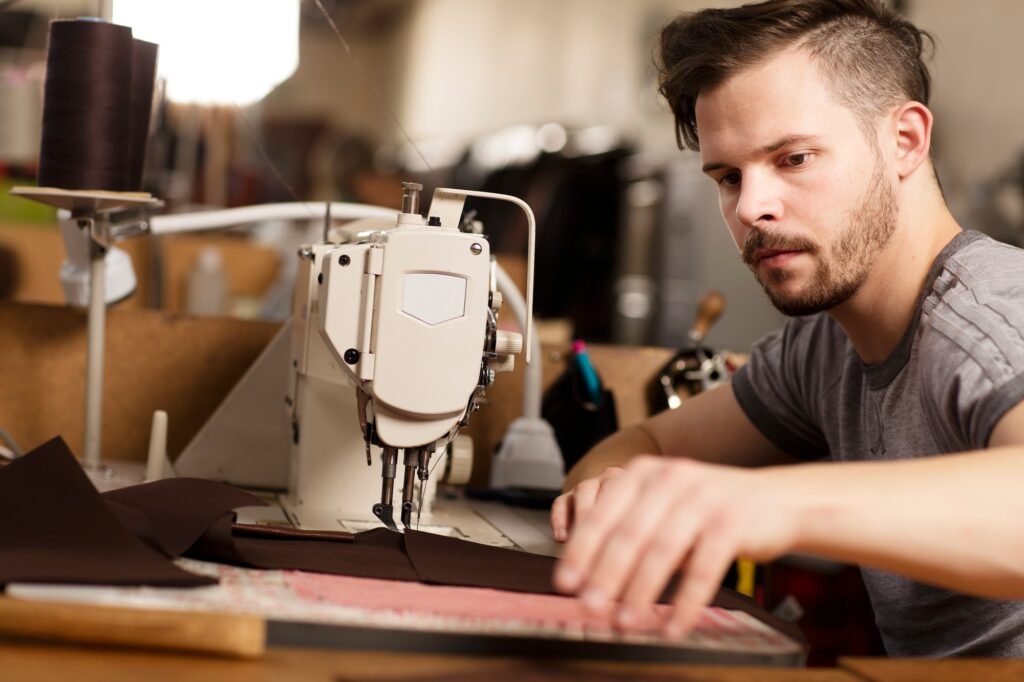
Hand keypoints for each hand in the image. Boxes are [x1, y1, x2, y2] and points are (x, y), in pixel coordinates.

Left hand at [552, 456, 800, 637]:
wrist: (777, 500)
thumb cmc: (711, 510)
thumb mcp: (664, 506)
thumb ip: (630, 531)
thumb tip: (588, 580)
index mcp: (644, 474)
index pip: (602, 514)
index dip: (581, 551)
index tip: (565, 582)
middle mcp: (669, 479)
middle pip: (628, 535)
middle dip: (604, 577)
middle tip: (588, 608)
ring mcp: (702, 498)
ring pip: (661, 552)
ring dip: (639, 593)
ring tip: (625, 623)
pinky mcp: (731, 522)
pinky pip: (702, 569)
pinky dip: (685, 603)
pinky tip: (672, 626)